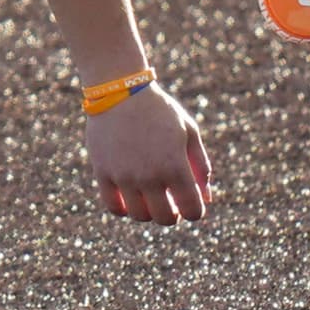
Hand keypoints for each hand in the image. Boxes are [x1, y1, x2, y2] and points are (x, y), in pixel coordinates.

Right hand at [84, 85, 214, 224]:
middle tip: (170, 202)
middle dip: (172, 214)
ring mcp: (124, 176)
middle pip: (164, 219)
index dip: (195, 211)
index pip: (192, 210)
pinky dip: (124, 208)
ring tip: (150, 196)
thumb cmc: (160, 111)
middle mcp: (150, 175)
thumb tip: (206, 198)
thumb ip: (200, 166)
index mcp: (175, 165)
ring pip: (139, 216)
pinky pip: (114, 207)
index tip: (192, 204)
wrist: (120, 91)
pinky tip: (130, 196)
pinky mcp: (103, 173)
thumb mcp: (189, 133)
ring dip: (148, 212)